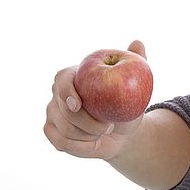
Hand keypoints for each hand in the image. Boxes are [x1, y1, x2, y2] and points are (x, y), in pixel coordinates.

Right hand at [44, 40, 147, 160]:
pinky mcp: (52, 131)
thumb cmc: (127, 103)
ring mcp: (52, 113)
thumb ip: (136, 62)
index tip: (78, 104)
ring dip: (89, 135)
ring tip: (105, 132)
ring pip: (65, 129)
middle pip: (63, 110)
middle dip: (87, 122)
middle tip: (108, 126)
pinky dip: (81, 146)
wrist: (121, 130)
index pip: (61, 80)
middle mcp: (57, 94)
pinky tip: (95, 144)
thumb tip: (138, 43)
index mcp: (73, 76)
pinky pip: (62, 142)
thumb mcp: (135, 84)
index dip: (66, 91)